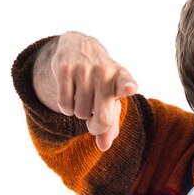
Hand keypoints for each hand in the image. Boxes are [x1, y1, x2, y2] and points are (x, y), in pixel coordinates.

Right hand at [50, 32, 137, 150]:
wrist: (81, 48)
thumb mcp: (111, 99)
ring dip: (79, 112)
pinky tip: (71, 96)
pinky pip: (64, 105)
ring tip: (83, 97)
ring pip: (80, 113)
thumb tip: (103, 146)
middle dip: (95, 127)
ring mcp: (84, 69)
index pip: (126, 83)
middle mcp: (105, 71)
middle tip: (94, 121)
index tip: (129, 88)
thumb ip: (111, 124)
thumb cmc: (102, 82)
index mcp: (122, 78)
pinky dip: (66, 108)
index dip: (127, 86)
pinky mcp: (64, 68)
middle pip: (101, 118)